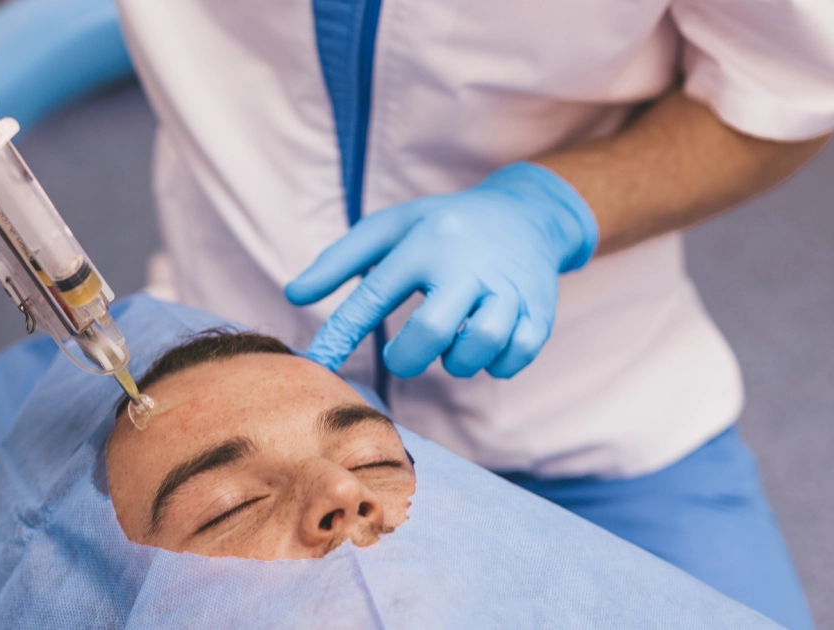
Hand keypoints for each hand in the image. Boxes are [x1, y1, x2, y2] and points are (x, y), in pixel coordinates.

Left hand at [285, 162, 597, 378]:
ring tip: (452, 346)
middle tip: (404, 357)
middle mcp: (467, 263)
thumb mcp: (389, 229)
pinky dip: (497, 364)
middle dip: (409, 358)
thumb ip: (339, 262)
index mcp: (424, 242)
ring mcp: (508, 287)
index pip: (373, 296)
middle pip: (433, 331)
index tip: (316, 366)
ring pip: (480, 345)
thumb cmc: (441, 226)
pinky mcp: (540, 309)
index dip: (340, 336)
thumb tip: (293, 295)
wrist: (526, 212)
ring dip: (457, 361)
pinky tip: (486, 349)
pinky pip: (516, 355)